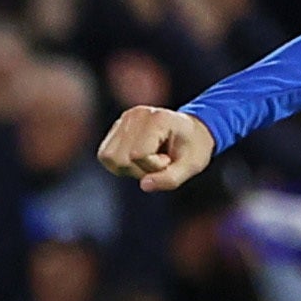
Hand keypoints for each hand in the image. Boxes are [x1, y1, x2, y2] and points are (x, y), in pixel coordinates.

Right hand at [99, 103, 215, 192]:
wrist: (194, 131)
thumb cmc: (195, 148)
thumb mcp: (191, 166)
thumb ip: (170, 179)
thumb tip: (144, 185)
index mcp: (157, 119)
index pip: (137, 154)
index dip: (153, 166)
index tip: (169, 160)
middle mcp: (136, 115)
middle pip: (119, 158)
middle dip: (139, 169)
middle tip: (160, 161)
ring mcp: (124, 119)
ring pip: (108, 157)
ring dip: (129, 167)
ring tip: (150, 159)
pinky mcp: (116, 127)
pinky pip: (105, 155)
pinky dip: (121, 164)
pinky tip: (139, 158)